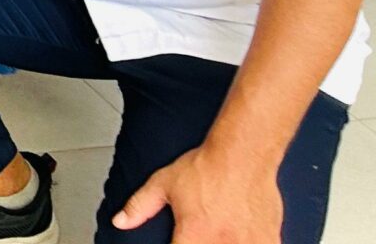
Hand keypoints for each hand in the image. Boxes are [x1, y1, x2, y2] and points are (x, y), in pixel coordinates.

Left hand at [112, 139, 281, 238]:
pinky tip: (238, 237)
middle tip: (199, 236)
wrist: (242, 155)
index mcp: (195, 236)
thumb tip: (119, 222)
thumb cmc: (205, 168)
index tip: (177, 243)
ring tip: (219, 234)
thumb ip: (139, 206)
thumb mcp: (163, 184)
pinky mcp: (270, 242)